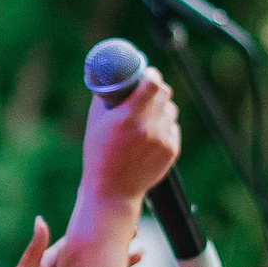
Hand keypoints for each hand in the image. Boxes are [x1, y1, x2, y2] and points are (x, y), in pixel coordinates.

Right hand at [79, 66, 179, 207]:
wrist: (112, 191)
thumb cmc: (99, 154)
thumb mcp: (95, 122)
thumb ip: (106, 96)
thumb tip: (116, 75)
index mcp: (126, 118)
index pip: (152, 83)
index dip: (151, 74)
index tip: (147, 74)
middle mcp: (147, 127)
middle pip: (164, 92)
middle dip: (156, 88)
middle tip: (147, 91)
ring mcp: (161, 140)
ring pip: (171, 110)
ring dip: (161, 108)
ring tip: (146, 118)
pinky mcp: (171, 150)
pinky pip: (173, 127)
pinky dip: (164, 126)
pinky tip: (150, 136)